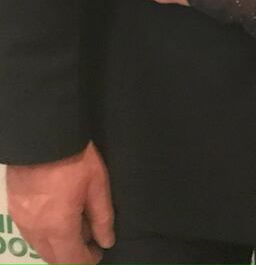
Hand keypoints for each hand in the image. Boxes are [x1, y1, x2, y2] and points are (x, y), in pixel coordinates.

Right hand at [6, 142, 113, 263]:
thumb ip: (102, 217)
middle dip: (72, 256)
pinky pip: (30, 232)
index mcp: (59, 228)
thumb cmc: (76, 159)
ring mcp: (22, 220)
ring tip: (75, 227)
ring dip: (57, 245)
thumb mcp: (97, 185)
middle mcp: (37, 230)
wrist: (43, 136)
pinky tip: (56, 217)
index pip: (72, 260)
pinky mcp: (14, 208)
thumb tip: (106, 241)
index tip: (98, 253)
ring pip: (40, 246)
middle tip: (88, 243)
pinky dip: (44, 233)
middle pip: (53, 258)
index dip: (87, 260)